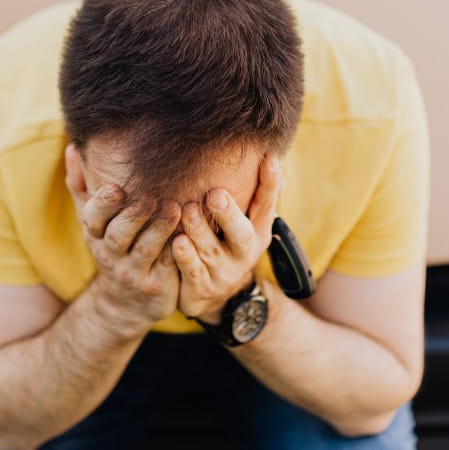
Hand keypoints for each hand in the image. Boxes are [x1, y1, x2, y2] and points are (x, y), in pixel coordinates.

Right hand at [65, 145, 180, 334]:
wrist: (125, 303)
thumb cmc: (112, 247)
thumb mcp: (92, 222)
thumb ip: (81, 185)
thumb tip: (71, 147)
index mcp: (94, 235)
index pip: (92, 218)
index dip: (103, 204)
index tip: (116, 187)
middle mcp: (110, 254)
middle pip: (118, 234)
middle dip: (134, 214)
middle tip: (152, 195)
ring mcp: (133, 272)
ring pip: (145, 249)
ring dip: (160, 228)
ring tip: (175, 207)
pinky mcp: (156, 285)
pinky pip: (168, 265)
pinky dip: (178, 248)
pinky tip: (190, 230)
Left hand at [173, 154, 282, 323]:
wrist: (214, 296)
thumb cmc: (227, 244)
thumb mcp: (246, 223)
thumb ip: (256, 194)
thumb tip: (271, 153)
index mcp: (258, 231)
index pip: (267, 204)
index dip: (270, 183)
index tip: (268, 158)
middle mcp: (244, 252)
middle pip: (241, 234)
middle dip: (229, 214)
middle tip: (215, 194)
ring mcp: (224, 272)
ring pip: (211, 250)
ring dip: (199, 230)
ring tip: (187, 210)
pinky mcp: (203, 287)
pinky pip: (193, 272)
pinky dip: (185, 257)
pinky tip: (176, 242)